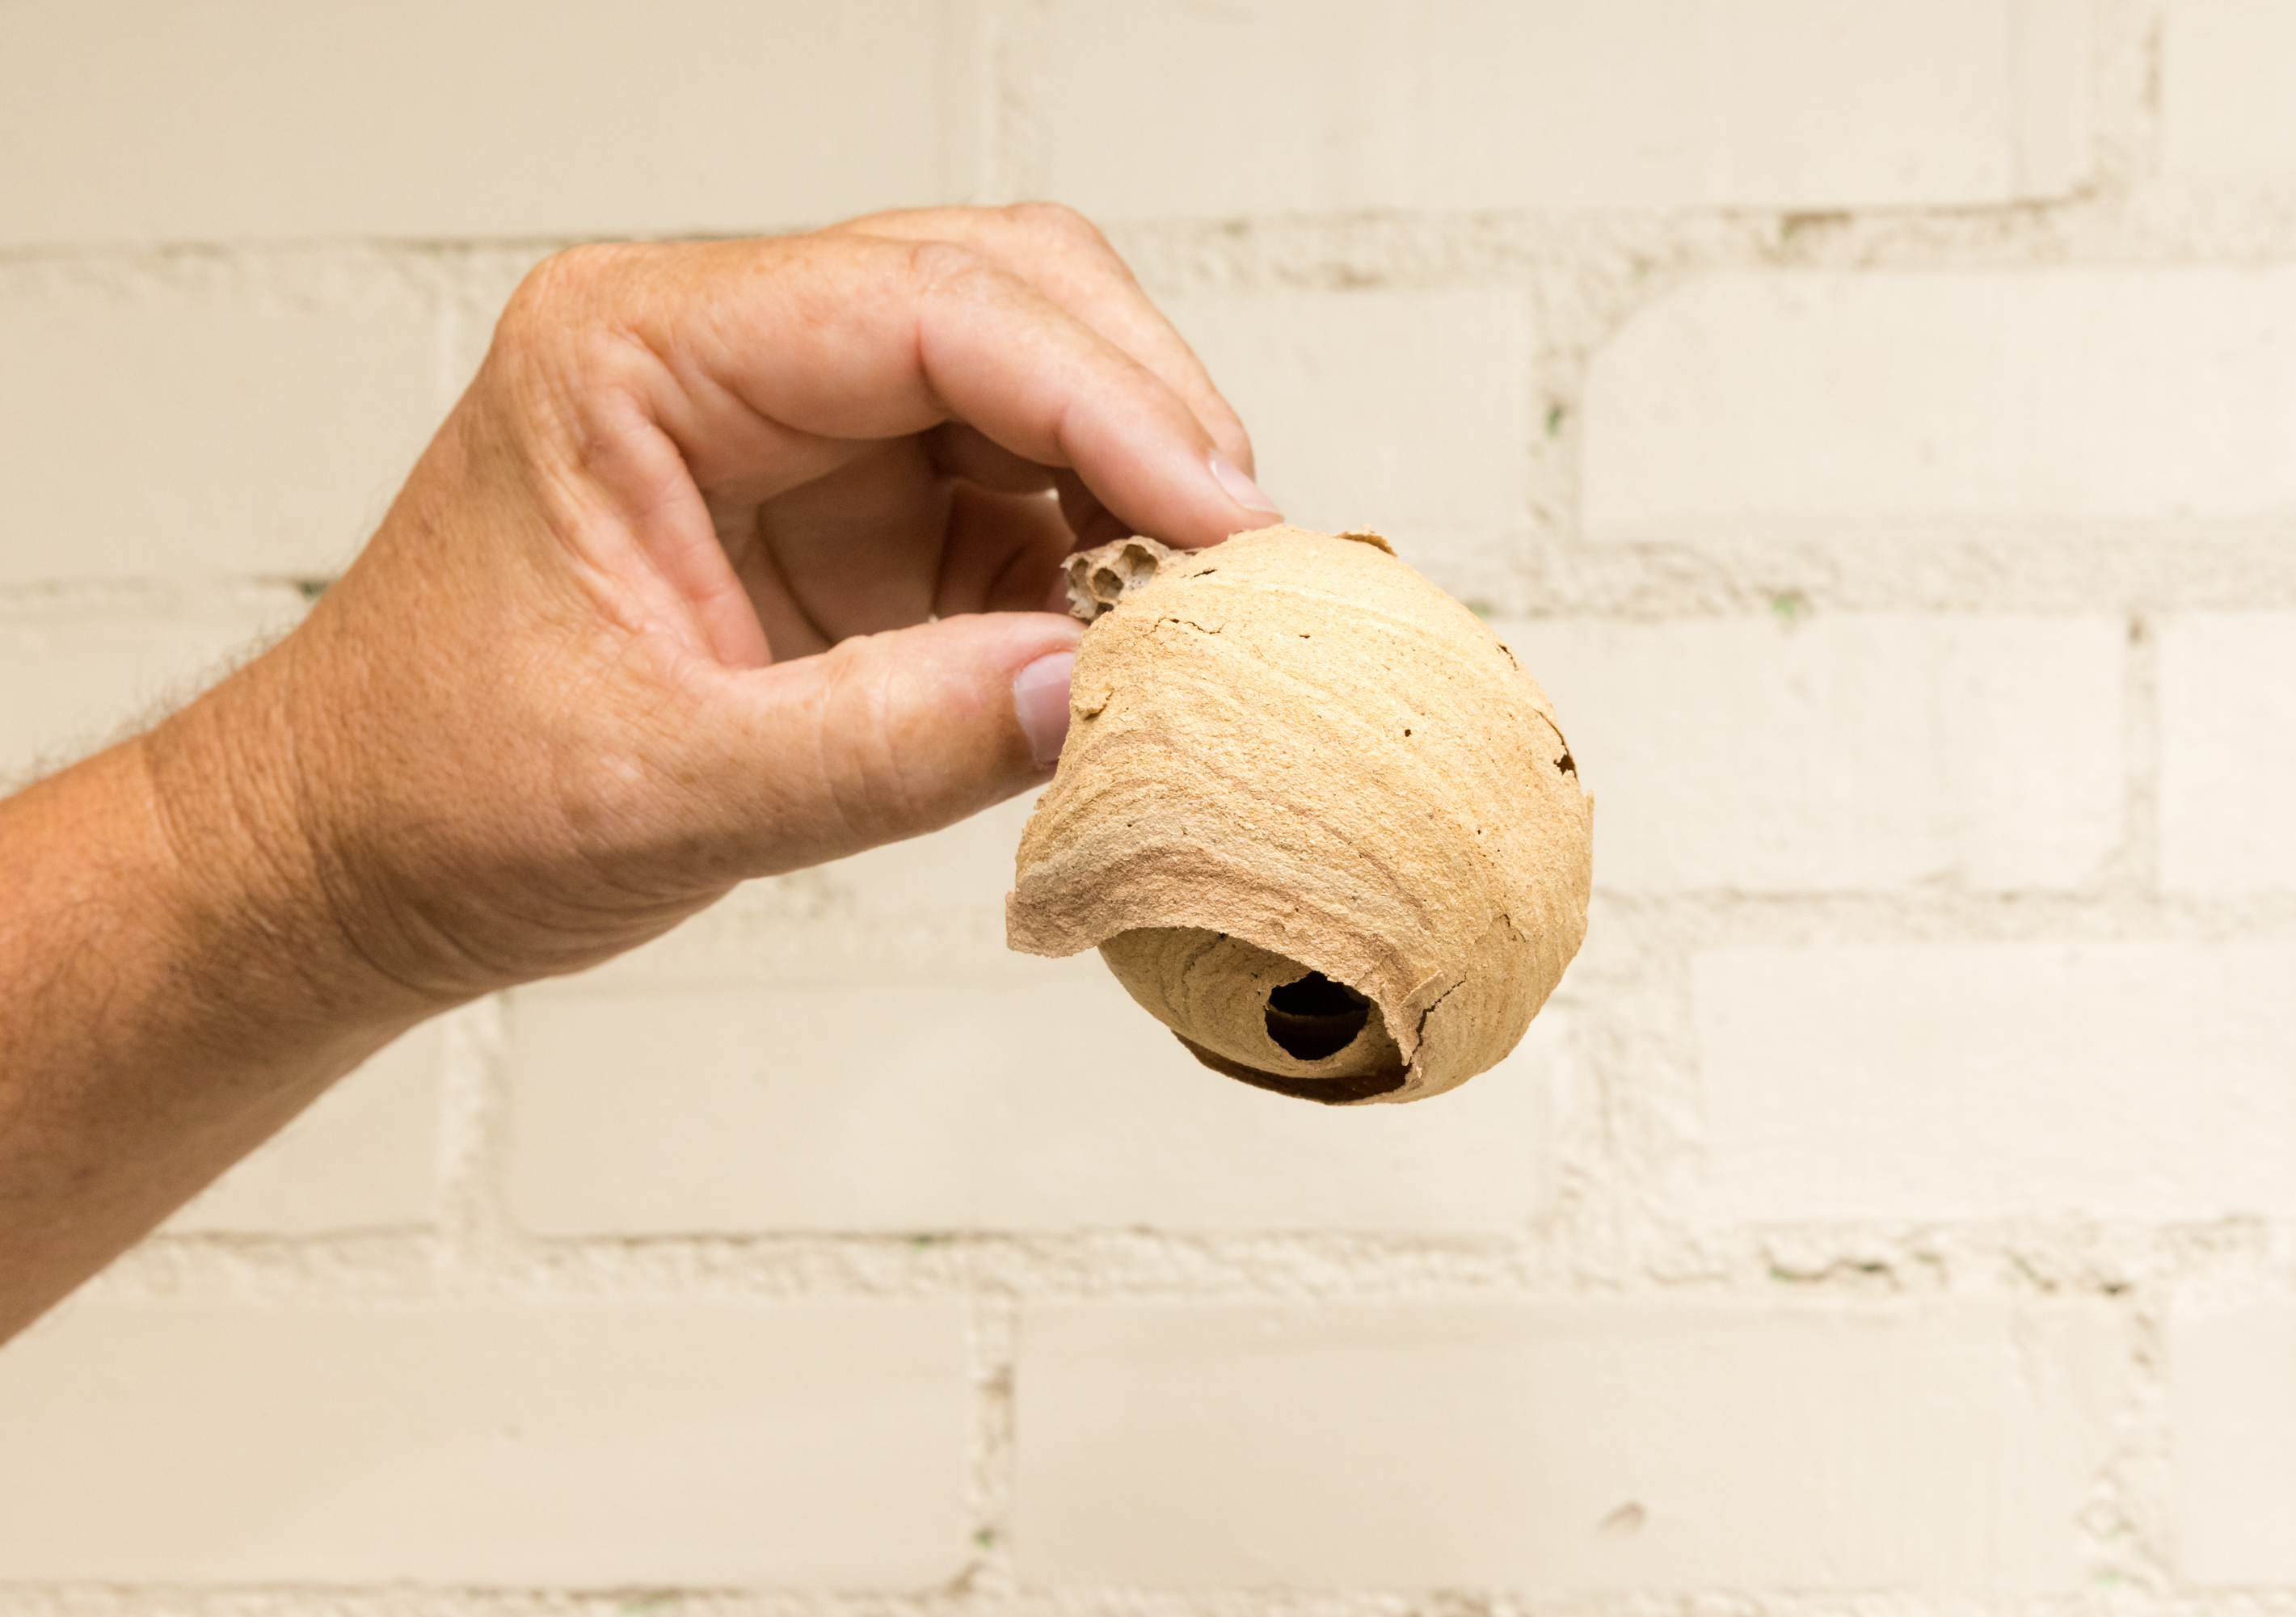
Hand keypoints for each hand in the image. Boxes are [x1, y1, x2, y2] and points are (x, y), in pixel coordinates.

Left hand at [172, 203, 1282, 1010]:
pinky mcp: (841, 516)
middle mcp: (727, 358)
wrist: (354, 857)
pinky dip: (1088, 561)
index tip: (1216, 519)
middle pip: (1004, 293)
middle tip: (1236, 559)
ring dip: (1130, 485)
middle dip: (1143, 412)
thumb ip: (880, 747)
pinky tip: (1115, 648)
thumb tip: (1085, 697)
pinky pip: (1011, 495)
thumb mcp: (656, 793)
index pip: (924, 309)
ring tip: (1189, 617)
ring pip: (1031, 380)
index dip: (1103, 402)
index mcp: (637, 355)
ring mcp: (794, 432)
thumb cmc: (432, 794)